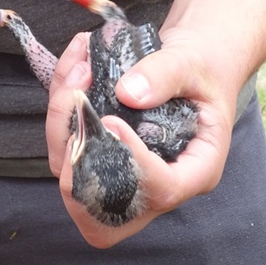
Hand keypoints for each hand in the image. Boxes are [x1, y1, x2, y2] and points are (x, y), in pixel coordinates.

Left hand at [46, 29, 236, 247]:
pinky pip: (68, 149)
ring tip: (77, 73)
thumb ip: (165, 75)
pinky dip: (60, 111)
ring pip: (75, 177)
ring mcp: (125, 171)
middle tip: (78, 112)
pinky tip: (72, 70)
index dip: (131, 164)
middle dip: (76, 167)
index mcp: (195, 170)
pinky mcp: (102, 154)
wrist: (198, 56)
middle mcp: (157, 181)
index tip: (113, 120)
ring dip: (62, 125)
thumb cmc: (205, 66)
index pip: (162, 192)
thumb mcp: (193, 63)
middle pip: (105, 208)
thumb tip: (128, 94)